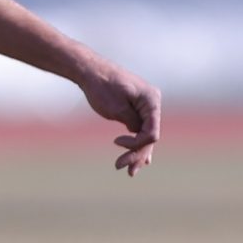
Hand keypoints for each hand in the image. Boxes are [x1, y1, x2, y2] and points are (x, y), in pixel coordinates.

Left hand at [75, 58, 161, 175]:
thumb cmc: (101, 86)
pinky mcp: (137, 109)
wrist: (90, 70)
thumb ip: (132, 123)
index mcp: (152, 100)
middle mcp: (153, 103)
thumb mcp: (116, 109)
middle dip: (136, 153)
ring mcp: (146, 106)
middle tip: (121, 167)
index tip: (115, 142)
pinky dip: (138, 143)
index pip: (152, 133)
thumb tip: (140, 135)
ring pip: (145, 134)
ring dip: (137, 152)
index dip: (136, 144)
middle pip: (149, 136)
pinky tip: (143, 161)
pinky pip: (141, 129)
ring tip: (129, 171)